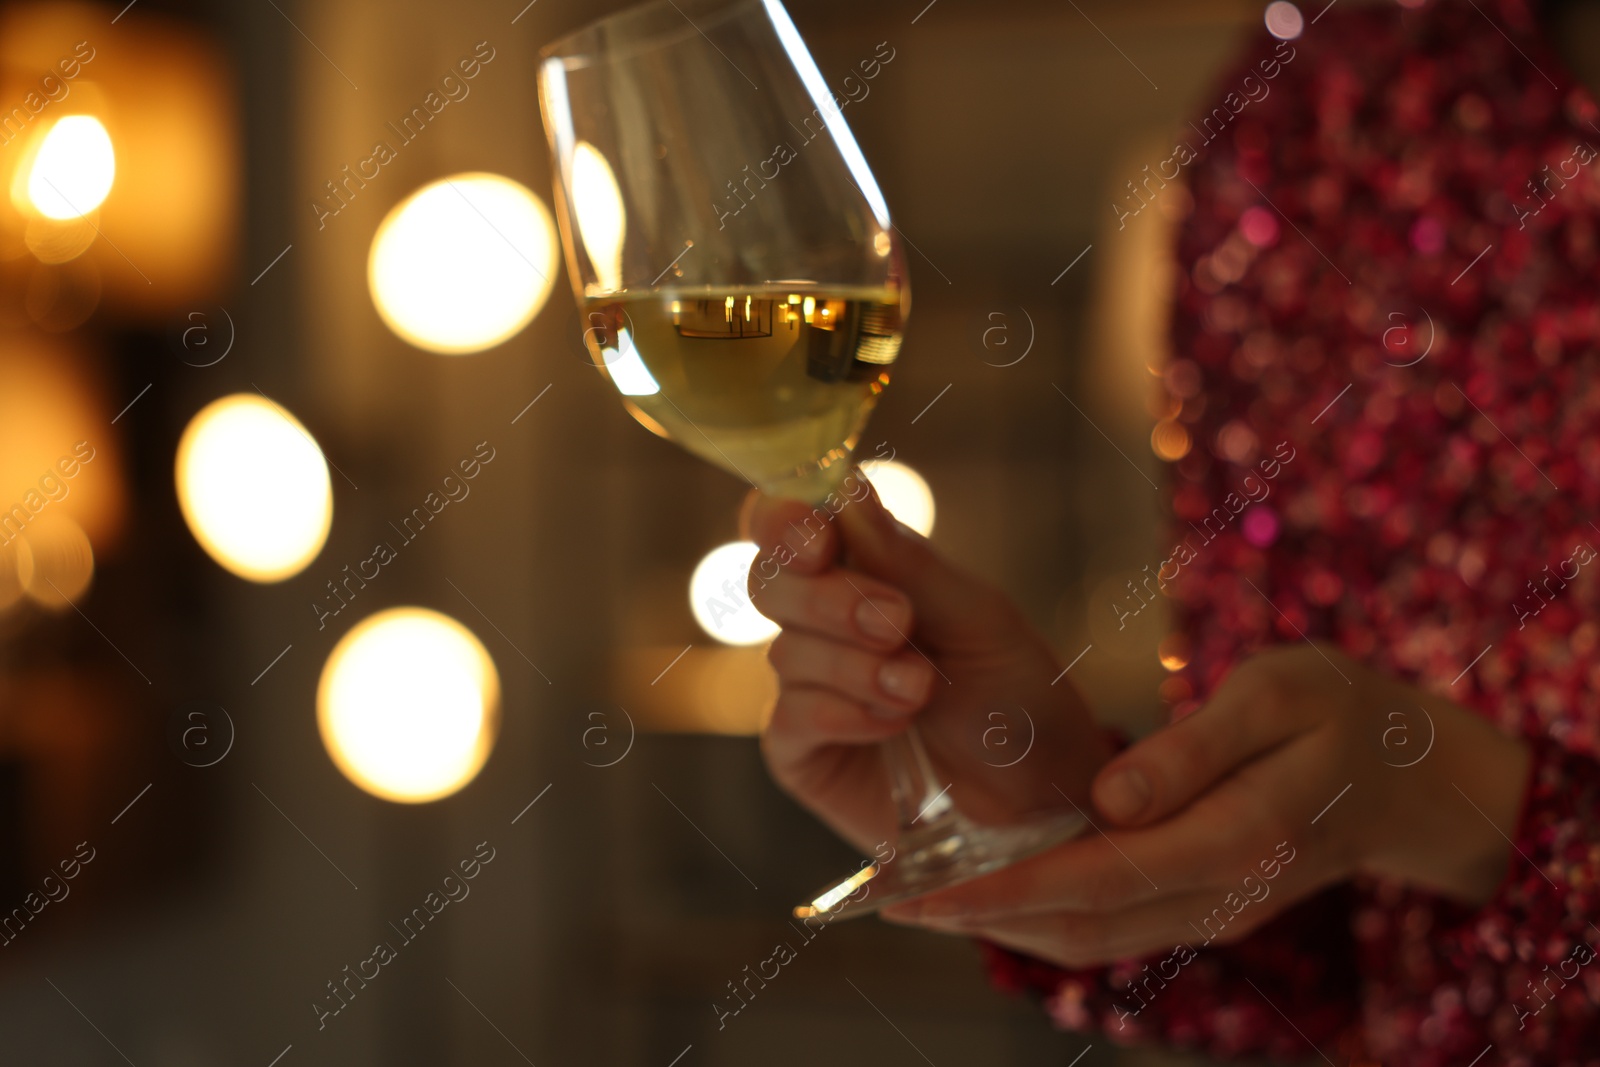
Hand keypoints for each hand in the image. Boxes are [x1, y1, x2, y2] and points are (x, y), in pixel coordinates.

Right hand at [741, 475, 1113, 856]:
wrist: (1040, 795)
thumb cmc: (1015, 694)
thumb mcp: (978, 618)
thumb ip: (908, 563)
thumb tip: (848, 487)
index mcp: (860, 569)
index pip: (785, 522)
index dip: (783, 520)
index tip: (818, 537)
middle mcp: (819, 621)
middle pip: (767, 581)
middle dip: (830, 599)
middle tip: (899, 623)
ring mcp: (804, 687)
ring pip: (785, 652)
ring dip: (859, 668)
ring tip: (923, 690)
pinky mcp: (800, 751)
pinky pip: (790, 717)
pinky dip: (844, 714)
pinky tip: (894, 725)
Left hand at [879, 644, 1531, 967]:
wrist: (1413, 775)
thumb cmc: (1342, 712)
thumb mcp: (1279, 697)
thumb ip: (1195, 750)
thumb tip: (1110, 800)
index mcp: (1237, 839)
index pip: (1097, 877)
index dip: (1001, 889)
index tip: (921, 889)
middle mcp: (1220, 895)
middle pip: (1080, 925)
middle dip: (980, 917)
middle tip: (891, 898)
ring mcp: (1214, 912)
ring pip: (1091, 938)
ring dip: (1004, 924)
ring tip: (923, 896)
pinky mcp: (1206, 906)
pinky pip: (1113, 926)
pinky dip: (1046, 916)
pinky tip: (995, 887)